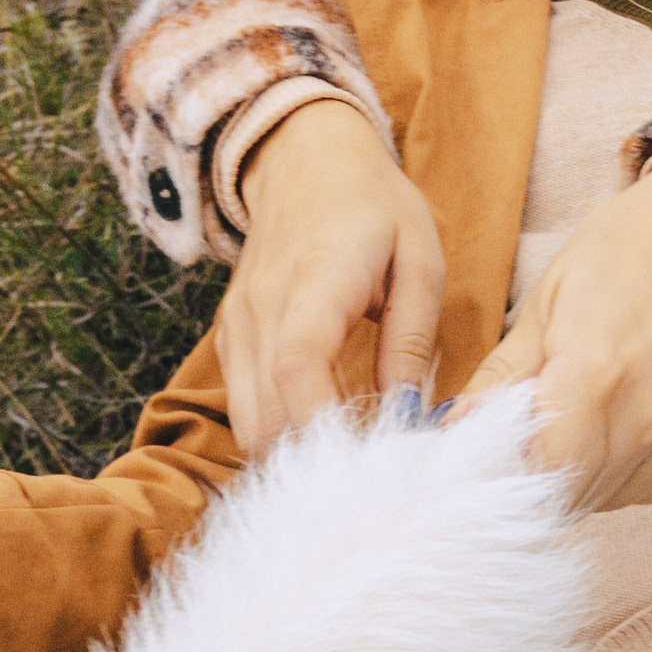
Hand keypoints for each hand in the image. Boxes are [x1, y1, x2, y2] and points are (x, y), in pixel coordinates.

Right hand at [219, 98, 443, 455]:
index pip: (300, 364)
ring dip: (294, 457)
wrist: (302, 161)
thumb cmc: (373, 206)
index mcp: (315, 279)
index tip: (370, 464)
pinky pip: (245, 408)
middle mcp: (262, 310)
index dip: (326, 423)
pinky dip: (278, 438)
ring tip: (350, 476)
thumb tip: (410, 412)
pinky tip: (321, 449)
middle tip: (372, 490)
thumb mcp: (419, 260)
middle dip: (316, 462)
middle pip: (266, 411)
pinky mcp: (232, 342)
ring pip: (249, 422)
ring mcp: (239, 328)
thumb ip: (411, 339)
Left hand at [461, 160, 651, 511]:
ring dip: (587, 474)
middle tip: (535, 430)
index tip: (496, 451)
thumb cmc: (632, 247)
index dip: (510, 470)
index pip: (539, 472)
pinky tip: (628, 420)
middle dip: (542, 472)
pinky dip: (629, 469)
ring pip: (614, 497)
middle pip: (574, 491)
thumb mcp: (550, 297)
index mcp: (599, 370)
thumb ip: (503, 376)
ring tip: (587, 416)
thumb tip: (452, 430)